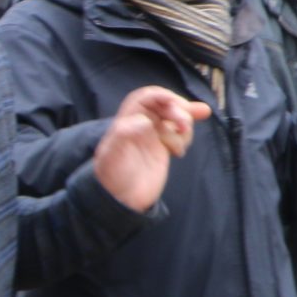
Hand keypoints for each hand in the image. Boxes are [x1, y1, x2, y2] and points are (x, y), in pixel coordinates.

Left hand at [92, 87, 210, 211]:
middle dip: (179, 111)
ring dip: (185, 125)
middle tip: (184, 126)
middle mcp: (142, 124)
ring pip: (177, 118)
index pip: (146, 97)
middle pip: (166, 105)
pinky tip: (178, 152)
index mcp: (127, 119)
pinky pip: (181, 134)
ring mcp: (154, 136)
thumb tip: (144, 121)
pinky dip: (185, 139)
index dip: (162, 96)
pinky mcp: (165, 148)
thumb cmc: (112, 176)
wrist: (122, 200)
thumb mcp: (110, 155)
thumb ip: (123, 134)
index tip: (175, 104)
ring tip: (180, 144)